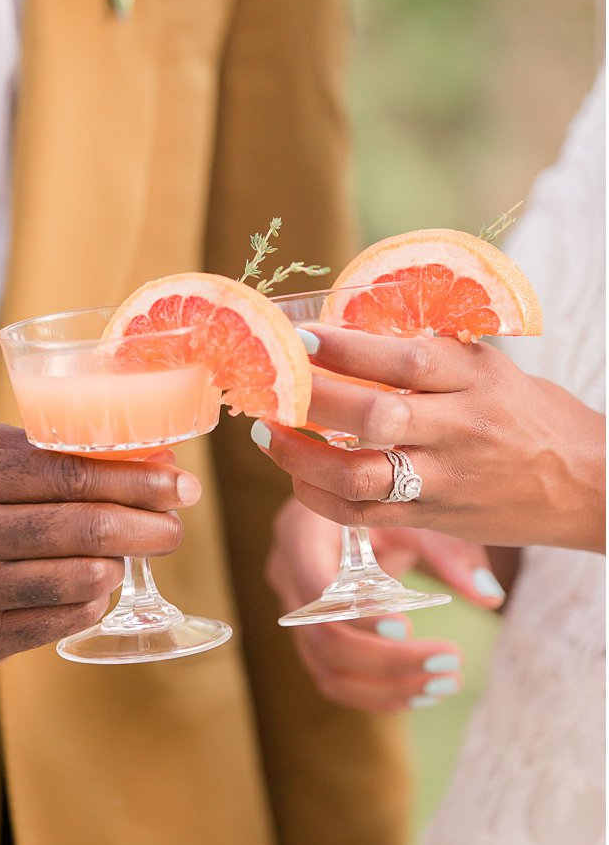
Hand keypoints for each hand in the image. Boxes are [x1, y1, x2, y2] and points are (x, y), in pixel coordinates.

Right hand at [0, 424, 198, 670]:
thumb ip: (23, 449)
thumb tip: (118, 452)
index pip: (69, 474)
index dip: (136, 479)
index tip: (179, 482)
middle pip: (86, 527)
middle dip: (149, 524)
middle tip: (175, 524)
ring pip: (84, 579)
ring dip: (120, 564)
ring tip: (123, 553)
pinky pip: (64, 620)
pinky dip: (92, 601)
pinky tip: (93, 586)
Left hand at [254, 325, 605, 551]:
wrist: (589, 484)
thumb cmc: (526, 414)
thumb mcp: (488, 368)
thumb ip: (429, 351)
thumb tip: (348, 325)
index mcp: (474, 380)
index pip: (403, 360)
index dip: (346, 348)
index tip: (299, 336)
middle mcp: (459, 430)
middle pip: (374, 415)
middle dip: (312, 399)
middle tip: (272, 385)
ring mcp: (445, 480)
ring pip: (359, 474)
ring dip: (301, 455)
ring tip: (268, 433)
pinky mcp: (434, 519)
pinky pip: (362, 513)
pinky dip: (318, 495)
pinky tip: (296, 474)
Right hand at [266, 497, 498, 712]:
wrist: (354, 507)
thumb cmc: (383, 503)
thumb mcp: (414, 516)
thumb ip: (451, 554)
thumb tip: (489, 597)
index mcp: (300, 534)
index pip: (315, 587)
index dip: (356, 613)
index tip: (407, 626)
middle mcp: (288, 577)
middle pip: (321, 639)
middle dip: (386, 661)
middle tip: (448, 663)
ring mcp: (296, 613)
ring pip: (325, 670)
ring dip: (386, 688)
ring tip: (444, 685)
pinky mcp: (312, 636)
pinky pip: (334, 679)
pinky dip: (377, 695)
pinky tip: (423, 693)